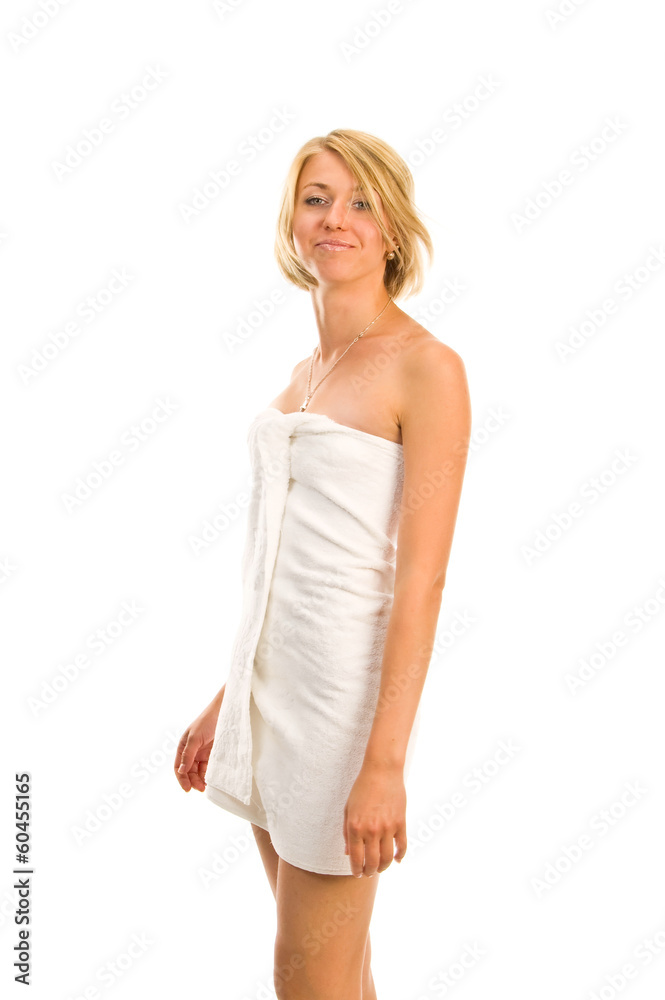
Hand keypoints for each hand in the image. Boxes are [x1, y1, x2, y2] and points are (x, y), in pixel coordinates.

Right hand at [174, 692, 223, 792]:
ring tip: (206, 786)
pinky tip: (212, 779)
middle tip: (201, 789)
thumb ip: (188, 755)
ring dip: (201, 779)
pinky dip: (209, 774)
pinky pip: (209, 767)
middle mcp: (191, 751)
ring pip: (199, 771)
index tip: (187, 789)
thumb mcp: (194, 738)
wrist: (224, 712)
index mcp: (183, 747)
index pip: (178, 767)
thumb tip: (181, 771)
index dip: (181, 778)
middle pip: (189, 771)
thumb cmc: (206, 721)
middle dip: (193, 781)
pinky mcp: (213, 753)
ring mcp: (202, 753)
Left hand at [343, 761, 406, 876]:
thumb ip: (346, 832)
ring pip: (387, 858)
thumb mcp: (348, 809)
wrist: (382, 771)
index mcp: (355, 827)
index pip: (356, 859)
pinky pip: (402, 846)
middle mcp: (371, 831)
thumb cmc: (361, 788)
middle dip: (369, 871)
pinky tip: (397, 860)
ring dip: (383, 867)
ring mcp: (387, 828)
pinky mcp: (401, 823)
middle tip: (368, 873)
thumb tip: (348, 853)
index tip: (357, 873)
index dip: (356, 870)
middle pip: (372, 862)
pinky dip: (400, 856)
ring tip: (380, 867)